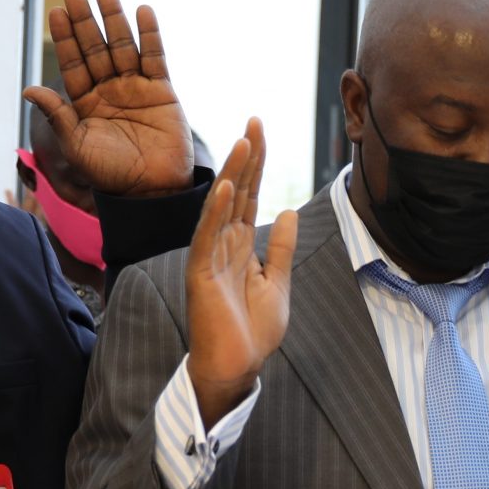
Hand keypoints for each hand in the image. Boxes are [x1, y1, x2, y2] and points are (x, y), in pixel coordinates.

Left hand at [22, 0, 197, 198]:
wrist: (152, 192)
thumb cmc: (110, 175)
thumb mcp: (77, 147)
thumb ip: (57, 116)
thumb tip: (28, 89)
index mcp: (85, 103)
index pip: (72, 63)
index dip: (64, 38)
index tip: (55, 12)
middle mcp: (108, 90)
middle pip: (94, 48)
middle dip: (85, 20)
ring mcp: (135, 88)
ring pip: (122, 46)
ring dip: (113, 18)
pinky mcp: (161, 91)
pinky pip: (155, 57)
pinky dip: (149, 35)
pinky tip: (142, 11)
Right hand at [182, 118, 298, 425]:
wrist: (236, 368)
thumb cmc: (252, 332)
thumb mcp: (277, 283)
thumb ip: (280, 248)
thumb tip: (288, 211)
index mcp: (241, 246)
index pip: (250, 195)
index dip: (256, 164)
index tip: (261, 130)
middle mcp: (223, 245)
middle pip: (237, 192)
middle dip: (247, 157)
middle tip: (255, 121)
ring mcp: (210, 257)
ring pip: (222, 207)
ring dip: (234, 174)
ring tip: (244, 142)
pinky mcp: (201, 274)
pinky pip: (208, 237)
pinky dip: (217, 212)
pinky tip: (228, 187)